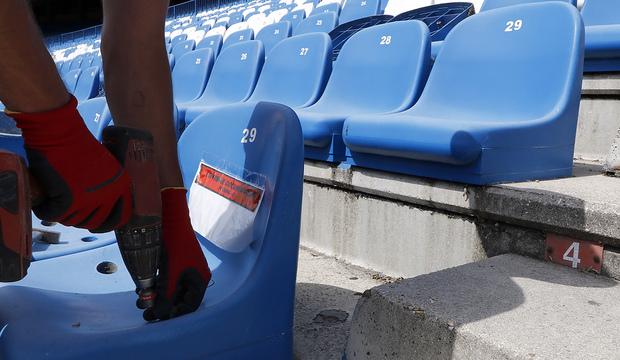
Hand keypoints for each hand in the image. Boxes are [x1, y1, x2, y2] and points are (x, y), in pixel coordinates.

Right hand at [9, 96, 131, 231]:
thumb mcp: (105, 164)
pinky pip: (54, 216)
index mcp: (121, 185)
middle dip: (82, 220)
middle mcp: (109, 194)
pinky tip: (43, 204)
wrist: (60, 131)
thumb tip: (100, 203)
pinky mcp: (68, 201)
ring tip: (56, 201)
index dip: (108, 223)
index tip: (98, 224)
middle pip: (95, 222)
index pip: (121, 217)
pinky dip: (45, 211)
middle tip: (70, 212)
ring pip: (73, 221)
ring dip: (63, 214)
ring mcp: (89, 200)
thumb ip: (107, 183)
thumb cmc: (78, 144)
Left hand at [142, 188, 210, 320]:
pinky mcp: (174, 261)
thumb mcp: (169, 274)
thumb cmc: (174, 245)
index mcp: (199, 279)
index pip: (190, 305)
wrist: (170, 216)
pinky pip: (166, 279)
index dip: (175, 314)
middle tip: (146, 312)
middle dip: (162, 305)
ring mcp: (184, 267)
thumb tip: (158, 314)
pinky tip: (143, 287)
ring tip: (141, 299)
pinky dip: (156, 285)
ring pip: (170, 289)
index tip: (160, 318)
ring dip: (156, 296)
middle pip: (179, 298)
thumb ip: (164, 296)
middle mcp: (194, 275)